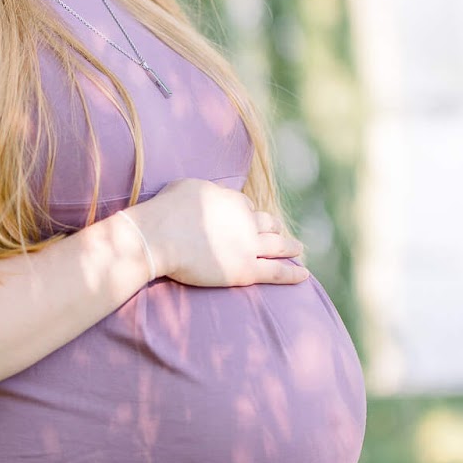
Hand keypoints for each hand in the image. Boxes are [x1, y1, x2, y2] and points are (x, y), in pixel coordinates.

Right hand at [132, 177, 309, 288]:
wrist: (158, 237)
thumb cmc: (164, 211)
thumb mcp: (187, 187)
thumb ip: (206, 190)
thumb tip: (213, 193)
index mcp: (233, 200)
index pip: (247, 207)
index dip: (247, 214)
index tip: (247, 221)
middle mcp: (247, 220)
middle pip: (267, 224)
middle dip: (275, 228)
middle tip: (280, 232)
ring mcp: (249, 245)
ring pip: (279, 246)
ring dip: (290, 247)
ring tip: (298, 250)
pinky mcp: (246, 270)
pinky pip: (277, 272)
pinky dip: (292, 274)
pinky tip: (304, 275)